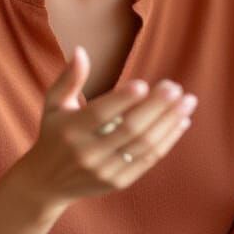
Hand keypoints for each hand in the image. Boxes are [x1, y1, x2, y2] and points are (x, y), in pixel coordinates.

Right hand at [15, 47, 196, 209]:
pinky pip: (148, 160)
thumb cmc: (54, 134)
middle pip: (129, 129)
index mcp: (71, 130)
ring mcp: (105, 170)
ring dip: (169, 122)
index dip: (122, 100)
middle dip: (156, 107)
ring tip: (187, 102)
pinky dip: (167, 141)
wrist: (47, 183)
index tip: (144, 84)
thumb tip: (81, 51)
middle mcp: (88, 153)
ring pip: (144, 146)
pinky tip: (181, 122)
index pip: (100, 115)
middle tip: (175, 87)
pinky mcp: (118, 182)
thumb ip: (68, 78)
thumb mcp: (53, 105)